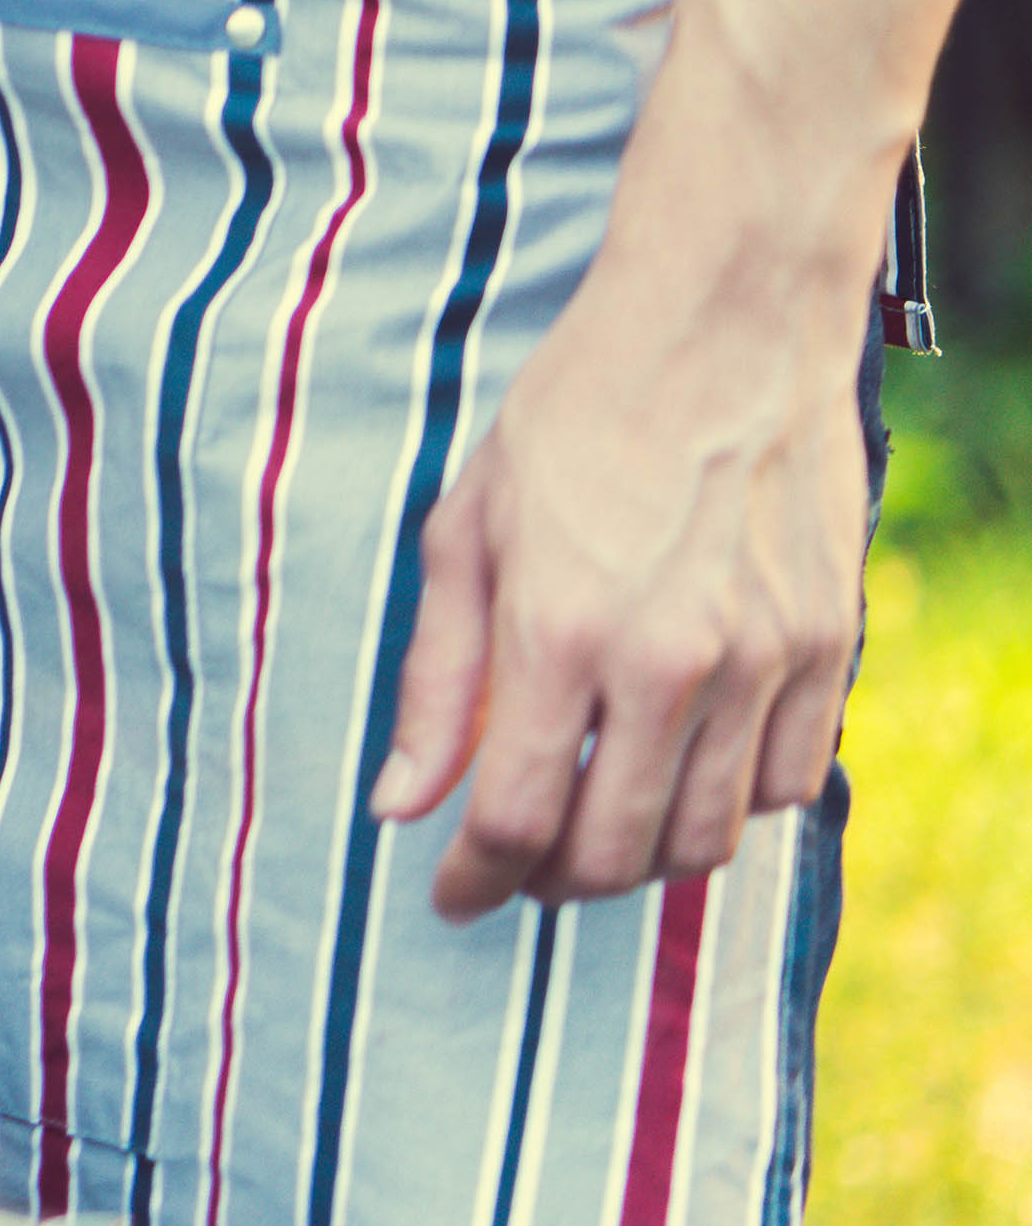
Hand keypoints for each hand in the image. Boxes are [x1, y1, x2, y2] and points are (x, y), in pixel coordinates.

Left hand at [371, 196, 871, 919]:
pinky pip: (783, 787)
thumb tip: (397, 802)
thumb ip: (434, 680)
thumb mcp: (465, 532)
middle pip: (613, 851)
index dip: (473, 880)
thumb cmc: (574, 419)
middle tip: (517, 866)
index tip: (450, 895)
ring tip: (592, 825)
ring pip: (705, 838)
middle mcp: (669, 660)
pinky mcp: (827, 648)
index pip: (513, 817)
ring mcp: (763, 659)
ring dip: (640, 857)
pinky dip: (726, 808)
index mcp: (559, 630)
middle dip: (551, 882)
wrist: (721, 330)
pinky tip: (678, 773)